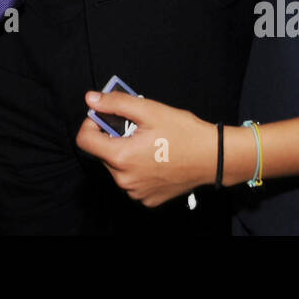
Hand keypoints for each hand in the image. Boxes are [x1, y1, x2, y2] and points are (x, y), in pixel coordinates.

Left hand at [75, 90, 217, 207]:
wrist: (214, 157)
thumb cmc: (184, 132)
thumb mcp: (149, 110)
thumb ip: (116, 103)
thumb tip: (91, 99)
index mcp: (121, 157)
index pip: (85, 141)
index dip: (92, 124)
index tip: (106, 116)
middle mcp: (125, 180)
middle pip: (102, 153)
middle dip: (114, 137)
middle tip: (137, 127)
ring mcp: (136, 192)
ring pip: (117, 167)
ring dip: (126, 153)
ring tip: (149, 143)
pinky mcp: (148, 199)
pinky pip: (132, 181)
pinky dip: (138, 169)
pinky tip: (155, 158)